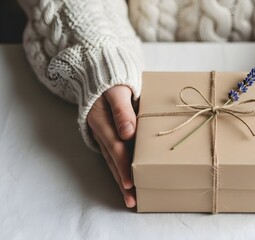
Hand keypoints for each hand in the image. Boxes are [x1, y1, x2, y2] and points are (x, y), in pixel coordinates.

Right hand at [87, 86, 136, 207]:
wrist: (99, 74)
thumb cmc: (111, 80)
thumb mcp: (117, 90)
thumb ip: (122, 109)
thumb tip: (129, 132)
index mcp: (102, 121)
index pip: (116, 148)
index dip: (123, 166)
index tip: (130, 182)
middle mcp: (101, 132)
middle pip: (113, 161)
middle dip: (123, 182)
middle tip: (132, 201)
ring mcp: (104, 136)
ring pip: (113, 161)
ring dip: (121, 180)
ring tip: (131, 198)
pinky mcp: (109, 135)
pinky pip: (114, 155)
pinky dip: (121, 169)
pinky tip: (129, 181)